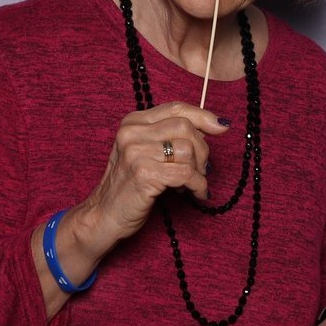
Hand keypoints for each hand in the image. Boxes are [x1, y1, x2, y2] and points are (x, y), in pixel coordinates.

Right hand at [81, 102, 230, 247]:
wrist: (103, 216)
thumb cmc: (130, 185)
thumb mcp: (146, 152)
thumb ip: (170, 135)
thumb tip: (216, 125)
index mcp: (133, 122)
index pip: (176, 108)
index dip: (203, 116)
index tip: (222, 127)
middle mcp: (132, 133)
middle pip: (186, 128)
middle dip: (202, 150)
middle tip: (201, 169)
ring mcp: (135, 153)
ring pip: (188, 150)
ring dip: (198, 171)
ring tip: (190, 183)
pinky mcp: (143, 174)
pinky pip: (186, 174)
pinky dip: (198, 185)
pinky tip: (196, 194)